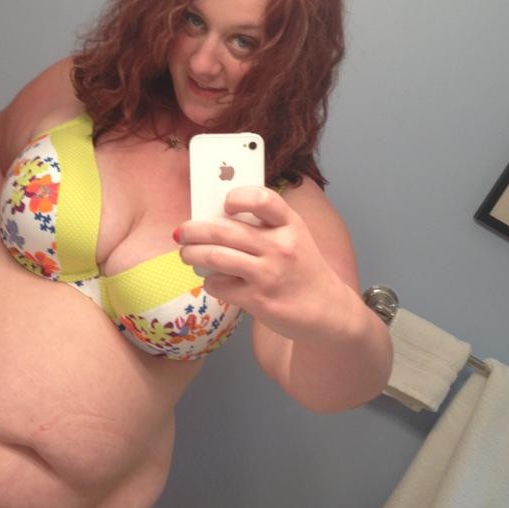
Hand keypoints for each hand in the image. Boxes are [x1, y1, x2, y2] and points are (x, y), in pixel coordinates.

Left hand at [176, 186, 344, 340]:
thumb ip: (263, 226)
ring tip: (186, 254)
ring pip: (215, 257)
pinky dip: (210, 281)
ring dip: (192, 255)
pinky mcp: (259, 300)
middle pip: (224, 230)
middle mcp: (281, 247)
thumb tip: (214, 218)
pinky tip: (213, 280)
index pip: (263, 199)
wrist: (326, 310)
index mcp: (290, 224)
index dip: (238, 197)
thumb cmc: (301, 269)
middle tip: (182, 232)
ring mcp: (269, 274)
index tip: (225, 203)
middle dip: (193, 230)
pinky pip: (220, 285)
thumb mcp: (294, 238)